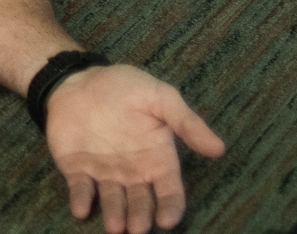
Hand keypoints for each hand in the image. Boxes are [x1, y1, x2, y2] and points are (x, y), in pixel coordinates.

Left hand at [44, 64, 223, 232]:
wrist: (80, 78)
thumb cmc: (124, 87)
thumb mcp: (159, 96)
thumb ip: (186, 122)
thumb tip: (219, 148)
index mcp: (157, 159)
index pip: (169, 192)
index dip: (170, 208)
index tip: (166, 221)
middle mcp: (133, 172)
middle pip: (141, 202)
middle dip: (140, 217)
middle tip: (137, 228)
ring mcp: (105, 172)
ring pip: (113, 200)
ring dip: (114, 214)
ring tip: (115, 227)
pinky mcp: (77, 168)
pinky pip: (80, 188)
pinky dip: (81, 200)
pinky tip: (80, 209)